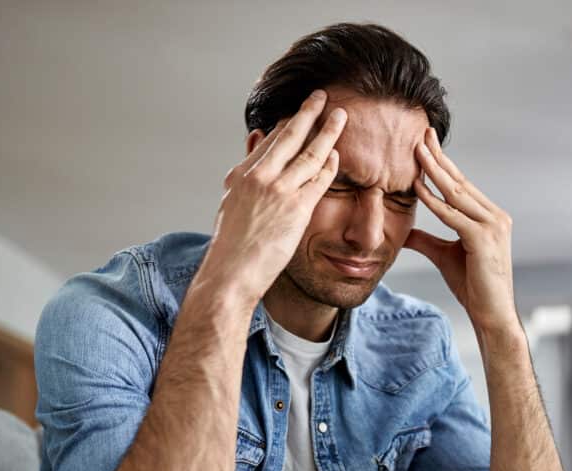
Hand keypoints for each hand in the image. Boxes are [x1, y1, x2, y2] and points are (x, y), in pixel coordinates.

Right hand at [199, 90, 345, 304]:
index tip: (302, 111)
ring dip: (327, 131)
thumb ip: (247, 168)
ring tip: (341, 115)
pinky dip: (330, 164)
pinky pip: (318, 180)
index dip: (288, 123)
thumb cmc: (233, 244)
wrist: (231, 272)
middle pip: (289, 136)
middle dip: (308, 113)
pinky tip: (339, 153)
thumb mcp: (232, 201)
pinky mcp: (296, 209)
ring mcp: (278, 191)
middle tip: (322, 96)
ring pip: (309, 153)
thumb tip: (257, 137)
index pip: (270, 140)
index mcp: (242, 174)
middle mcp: (259, 177)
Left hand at [406, 128, 519, 334]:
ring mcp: (492, 226)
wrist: (491, 313)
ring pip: (457, 193)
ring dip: (435, 170)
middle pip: (460, 182)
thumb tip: (405, 231)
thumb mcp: (444, 256)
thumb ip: (426, 240)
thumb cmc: (473, 286)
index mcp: (490, 217)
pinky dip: (434, 201)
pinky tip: (417, 187)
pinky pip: (452, 215)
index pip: (462, 185)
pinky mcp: (483, 238)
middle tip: (422, 134)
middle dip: (439, 157)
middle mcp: (495, 216)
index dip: (443, 164)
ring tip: (416, 150)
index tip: (426, 144)